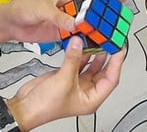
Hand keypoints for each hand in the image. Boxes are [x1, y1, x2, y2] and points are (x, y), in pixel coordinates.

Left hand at [0, 0, 127, 46]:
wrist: (10, 24)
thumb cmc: (22, 8)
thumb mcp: (41, 9)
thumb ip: (58, 17)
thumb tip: (74, 23)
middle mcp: (67, 7)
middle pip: (91, 10)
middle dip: (105, 14)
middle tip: (118, 20)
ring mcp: (65, 20)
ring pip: (86, 24)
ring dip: (97, 28)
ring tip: (111, 33)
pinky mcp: (61, 33)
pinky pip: (77, 35)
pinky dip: (86, 39)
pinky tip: (95, 44)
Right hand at [6, 36, 125, 130]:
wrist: (26, 106)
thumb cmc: (46, 106)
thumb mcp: (64, 80)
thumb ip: (73, 59)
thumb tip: (79, 44)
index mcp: (92, 99)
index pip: (111, 79)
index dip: (116, 63)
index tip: (119, 49)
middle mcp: (86, 92)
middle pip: (102, 72)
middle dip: (106, 57)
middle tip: (110, 42)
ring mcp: (75, 84)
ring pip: (89, 66)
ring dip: (92, 54)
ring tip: (97, 40)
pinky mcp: (65, 77)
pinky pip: (76, 63)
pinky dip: (78, 54)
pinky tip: (80, 45)